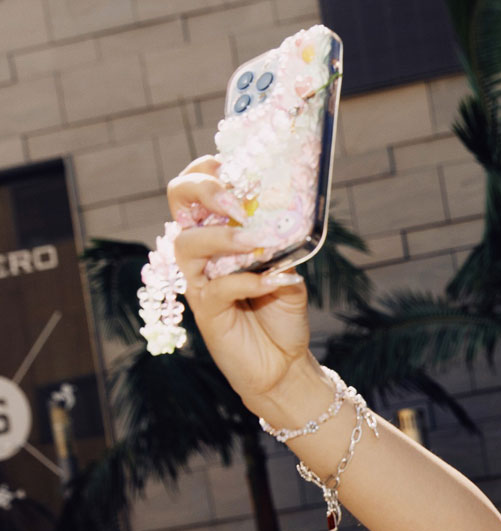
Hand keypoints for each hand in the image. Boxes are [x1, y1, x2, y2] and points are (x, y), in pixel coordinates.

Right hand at [165, 157, 318, 412]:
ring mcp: (199, 280)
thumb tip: (286, 232)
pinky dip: (247, 281)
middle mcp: (201, 251)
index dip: (208, 169)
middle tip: (236, 201)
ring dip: (223, 237)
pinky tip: (274, 280)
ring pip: (187, 243)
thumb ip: (286, 251)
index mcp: (218, 233)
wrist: (284, 364)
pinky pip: (216, 288)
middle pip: (178, 200)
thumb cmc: (282, 313)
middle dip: (203, 189)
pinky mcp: (206, 310)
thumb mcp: (291, 273)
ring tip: (257, 244)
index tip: (234, 166)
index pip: (197, 187)